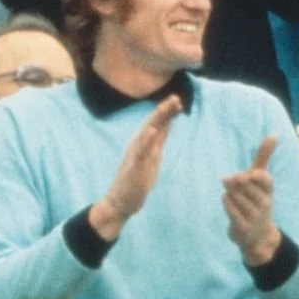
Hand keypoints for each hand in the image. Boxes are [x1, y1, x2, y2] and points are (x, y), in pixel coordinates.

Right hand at [91, 95, 181, 236]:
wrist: (120, 200)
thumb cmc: (137, 180)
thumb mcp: (152, 157)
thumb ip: (158, 141)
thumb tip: (167, 124)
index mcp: (144, 143)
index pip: (157, 123)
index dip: (167, 112)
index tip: (178, 101)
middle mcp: (138, 144)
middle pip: (152, 123)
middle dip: (164, 110)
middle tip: (176, 98)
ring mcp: (135, 154)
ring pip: (146, 132)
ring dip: (156, 119)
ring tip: (166, 107)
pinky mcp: (133, 165)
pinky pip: (140, 150)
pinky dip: (146, 139)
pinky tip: (153, 130)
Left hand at [222, 136, 280, 266]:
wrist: (258, 236)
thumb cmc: (257, 199)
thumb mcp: (261, 179)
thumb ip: (264, 157)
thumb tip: (274, 134)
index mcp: (268, 190)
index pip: (265, 180)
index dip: (256, 176)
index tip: (250, 174)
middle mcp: (265, 204)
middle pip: (244, 185)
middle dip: (235, 180)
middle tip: (230, 180)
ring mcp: (255, 217)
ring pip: (235, 195)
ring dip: (228, 191)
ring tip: (230, 193)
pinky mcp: (244, 227)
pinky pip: (230, 209)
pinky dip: (226, 201)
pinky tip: (226, 198)